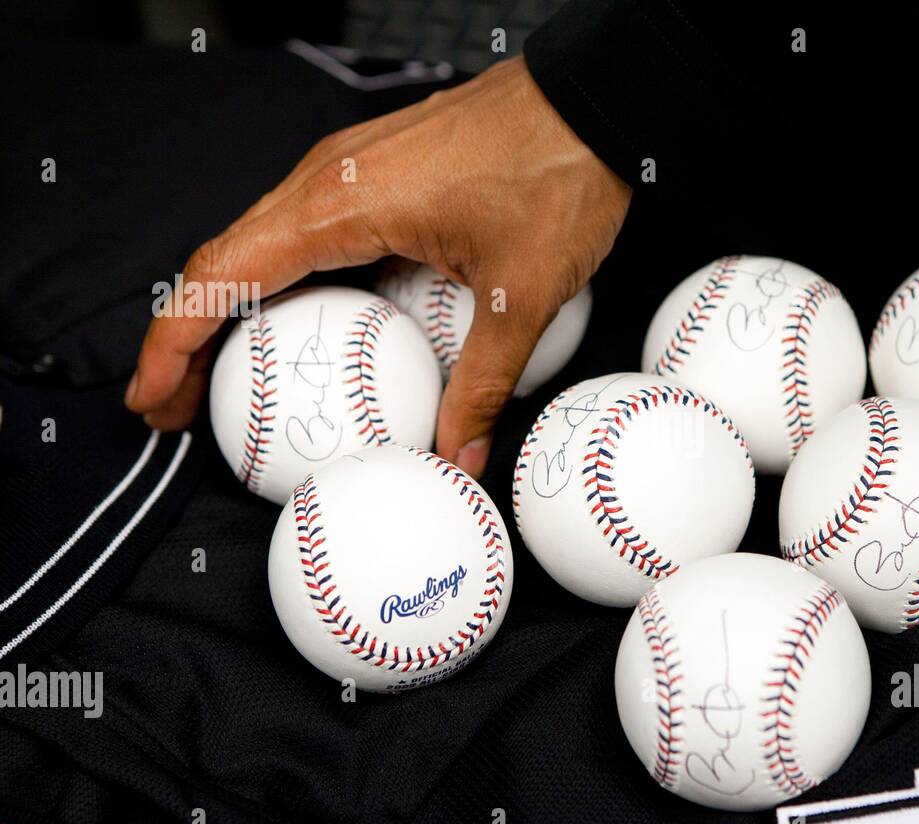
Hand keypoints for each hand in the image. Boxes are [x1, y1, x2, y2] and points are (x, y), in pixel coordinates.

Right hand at [125, 56, 631, 475]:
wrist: (593, 100)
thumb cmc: (558, 178)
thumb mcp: (523, 298)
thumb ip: (482, 385)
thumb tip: (459, 456)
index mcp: (341, 205)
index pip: (222, 276)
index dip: (173, 343)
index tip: (154, 400)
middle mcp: (327, 179)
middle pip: (224, 261)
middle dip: (186, 338)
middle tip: (178, 410)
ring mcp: (348, 167)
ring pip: (262, 242)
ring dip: (230, 308)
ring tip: (225, 376)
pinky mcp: (376, 169)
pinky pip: (306, 229)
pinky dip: (282, 281)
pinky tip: (303, 324)